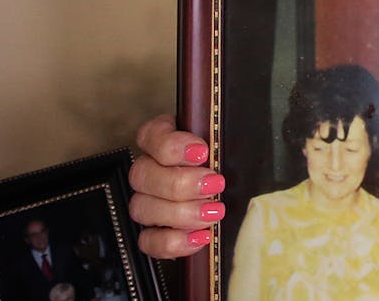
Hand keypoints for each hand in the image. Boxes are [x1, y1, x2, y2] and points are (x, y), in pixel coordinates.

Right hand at [128, 114, 225, 257]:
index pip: (149, 136)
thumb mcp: (228, 144)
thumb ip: (221, 142)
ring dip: (179, 213)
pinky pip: (147, 241)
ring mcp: (147, 200)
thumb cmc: (229, 162)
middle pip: (141, 175)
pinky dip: (173, 242)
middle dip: (180, 183)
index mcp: (164, 139)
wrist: (237, 191)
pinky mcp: (153, 231)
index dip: (171, 146)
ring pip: (141, 208)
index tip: (202, 152)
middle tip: (213, 185)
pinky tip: (200, 237)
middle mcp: (150, 169)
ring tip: (212, 212)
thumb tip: (227, 149)